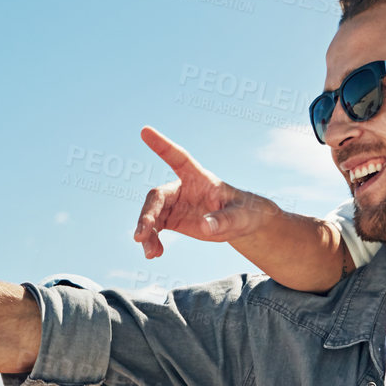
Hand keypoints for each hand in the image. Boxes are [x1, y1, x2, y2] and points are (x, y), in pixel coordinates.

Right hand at [132, 127, 283, 259]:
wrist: (241, 223)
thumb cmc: (244, 211)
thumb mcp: (240, 215)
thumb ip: (223, 219)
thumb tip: (204, 226)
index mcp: (198, 177)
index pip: (178, 157)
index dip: (162, 145)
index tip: (145, 130)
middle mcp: (181, 188)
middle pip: (156, 196)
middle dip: (147, 214)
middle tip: (141, 234)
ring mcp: (174, 204)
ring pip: (151, 215)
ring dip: (147, 233)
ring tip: (150, 253)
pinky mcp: (172, 220)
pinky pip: (155, 230)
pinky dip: (152, 242)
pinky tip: (155, 254)